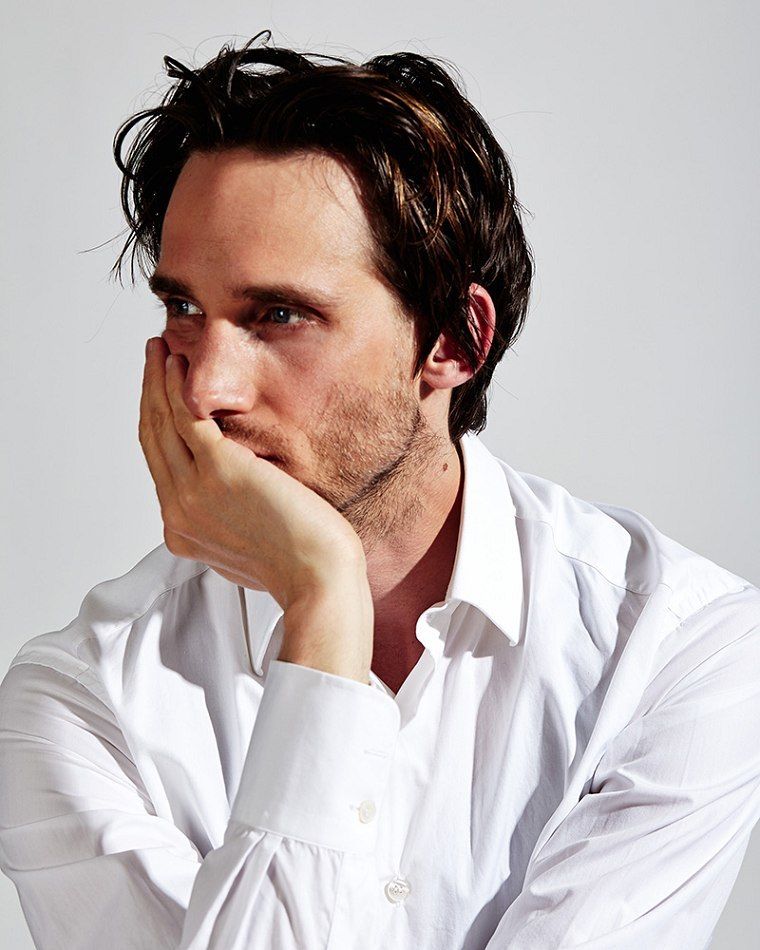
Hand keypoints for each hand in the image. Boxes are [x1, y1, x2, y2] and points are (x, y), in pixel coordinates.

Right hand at [138, 336, 366, 612]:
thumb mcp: (245, 544)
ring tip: (162, 348)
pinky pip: (188, 417)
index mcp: (182, 530)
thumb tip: (229, 495)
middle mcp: (178, 511)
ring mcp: (192, 492)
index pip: (159, 465)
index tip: (161, 393)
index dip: (156, 422)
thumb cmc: (299, 564)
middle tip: (153, 357)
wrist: (318, 577)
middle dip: (149, 392)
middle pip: (152, 438)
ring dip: (158, 379)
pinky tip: (183, 364)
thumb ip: (225, 518)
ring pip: (163, 422)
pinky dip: (180, 387)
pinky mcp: (218, 470)